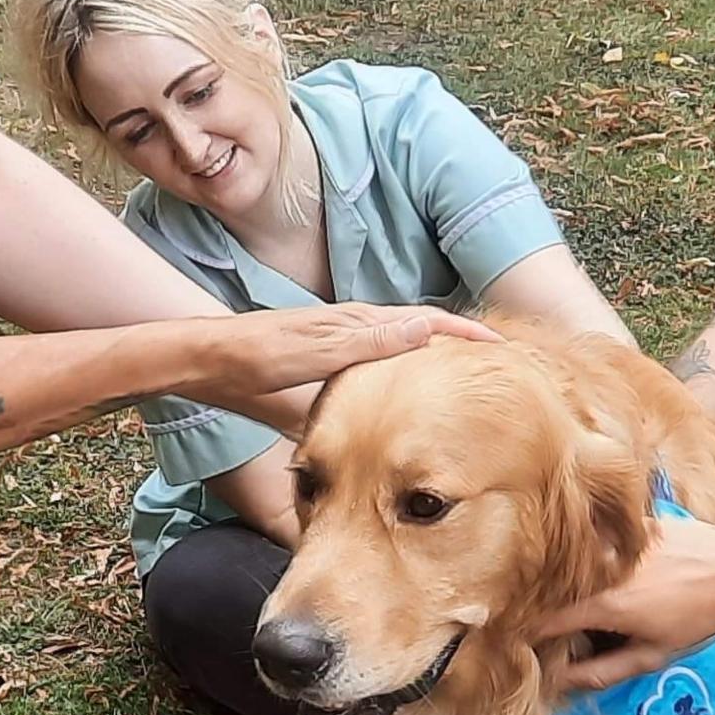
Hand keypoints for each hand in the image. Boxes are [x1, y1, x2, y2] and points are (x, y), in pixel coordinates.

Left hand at [167, 304, 492, 424]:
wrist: (213, 362)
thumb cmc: (259, 356)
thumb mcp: (317, 352)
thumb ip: (370, 342)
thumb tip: (426, 328)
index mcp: (360, 322)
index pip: (428, 321)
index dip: (465, 332)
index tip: (501, 346)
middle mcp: (357, 328)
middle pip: (422, 329)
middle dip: (459, 339)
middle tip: (496, 358)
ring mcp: (344, 345)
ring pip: (402, 347)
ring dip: (433, 357)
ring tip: (463, 374)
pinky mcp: (330, 366)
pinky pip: (381, 366)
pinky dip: (404, 373)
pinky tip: (408, 393)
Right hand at [542, 512, 714, 689]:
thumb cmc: (701, 616)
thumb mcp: (655, 654)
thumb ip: (605, 671)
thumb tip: (563, 681)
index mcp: (605, 604)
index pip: (547, 621)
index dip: (534, 634)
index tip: (530, 641)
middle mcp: (603, 568)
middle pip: (557, 587)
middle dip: (551, 604)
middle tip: (563, 619)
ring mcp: (617, 539)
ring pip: (577, 561)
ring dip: (574, 577)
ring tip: (590, 590)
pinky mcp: (634, 521)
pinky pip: (603, 537)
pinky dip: (599, 552)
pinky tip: (616, 564)